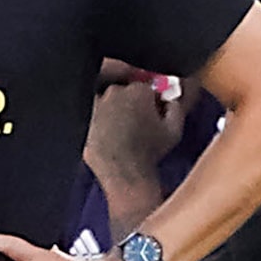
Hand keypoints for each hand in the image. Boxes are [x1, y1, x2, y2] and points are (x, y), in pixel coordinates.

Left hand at [85, 64, 186, 194]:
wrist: (125, 174)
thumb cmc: (151, 153)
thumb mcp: (174, 130)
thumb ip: (176, 108)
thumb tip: (172, 100)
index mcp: (138, 91)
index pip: (144, 85)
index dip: (149, 97)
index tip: (151, 108)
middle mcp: (114, 93)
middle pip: (123, 90)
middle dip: (129, 102)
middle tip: (136, 119)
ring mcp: (96, 106)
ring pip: (106, 102)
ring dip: (113, 111)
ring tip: (121, 130)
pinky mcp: (84, 121)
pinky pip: (93, 117)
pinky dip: (99, 124)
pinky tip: (109, 137)